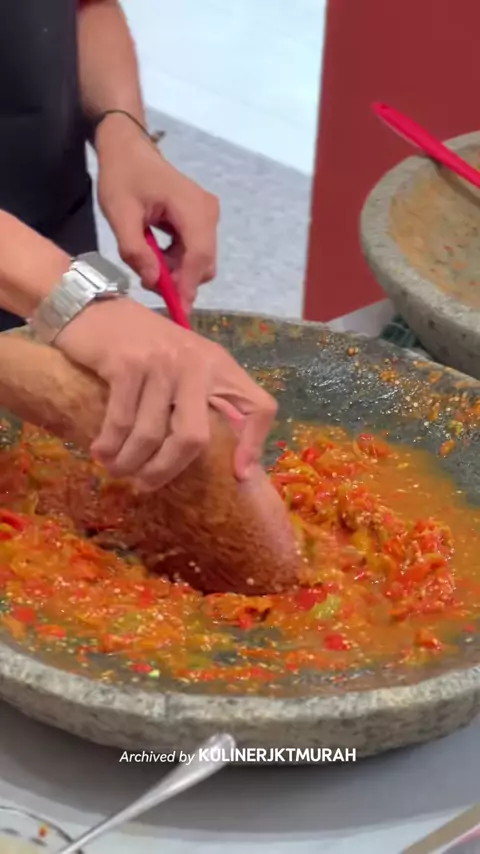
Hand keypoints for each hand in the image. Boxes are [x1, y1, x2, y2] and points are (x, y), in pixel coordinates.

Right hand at [55, 298, 276, 488]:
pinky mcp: (128, 363)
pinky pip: (121, 421)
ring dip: (127, 462)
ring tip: (115, 469)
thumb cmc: (140, 345)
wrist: (93, 308)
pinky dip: (108, 444)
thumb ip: (200, 400)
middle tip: (144, 484)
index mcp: (219, 366)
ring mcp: (163, 362)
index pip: (259, 406)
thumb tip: (222, 458)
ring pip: (151, 435)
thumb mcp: (182, 365)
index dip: (254, 445)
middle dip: (165, 471)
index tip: (236, 475)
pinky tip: (100, 451)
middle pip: (194, 438)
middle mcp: (197, 363)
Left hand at [96, 115, 218, 311]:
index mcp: (191, 207)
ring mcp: (208, 216)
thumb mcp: (119, 213)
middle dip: (180, 280)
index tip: (175, 310)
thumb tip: (153, 280)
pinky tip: (156, 255)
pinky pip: (196, 252)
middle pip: (204, 263)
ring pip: (201, 261)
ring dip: (177, 272)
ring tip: (148, 263)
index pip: (198, 255)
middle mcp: (208, 213)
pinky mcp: (203, 220)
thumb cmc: (122, 176)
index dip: (187, 285)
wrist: (129, 148)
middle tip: (148, 281)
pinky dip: (178, 262)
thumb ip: (134, 249)